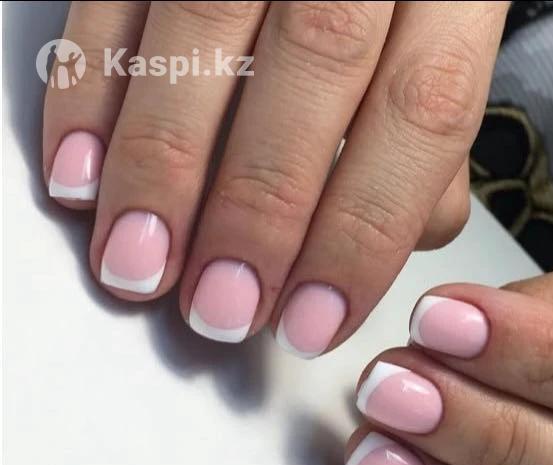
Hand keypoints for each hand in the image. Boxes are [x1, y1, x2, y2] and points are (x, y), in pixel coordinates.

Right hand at [43, 1, 507, 353]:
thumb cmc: (406, 1)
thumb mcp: (446, 60)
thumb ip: (425, 155)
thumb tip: (380, 248)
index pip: (423, 115)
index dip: (362, 232)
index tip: (314, 321)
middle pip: (317, 69)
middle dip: (258, 209)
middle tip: (221, 304)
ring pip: (205, 30)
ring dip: (162, 165)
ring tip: (140, 264)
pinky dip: (91, 90)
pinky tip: (81, 178)